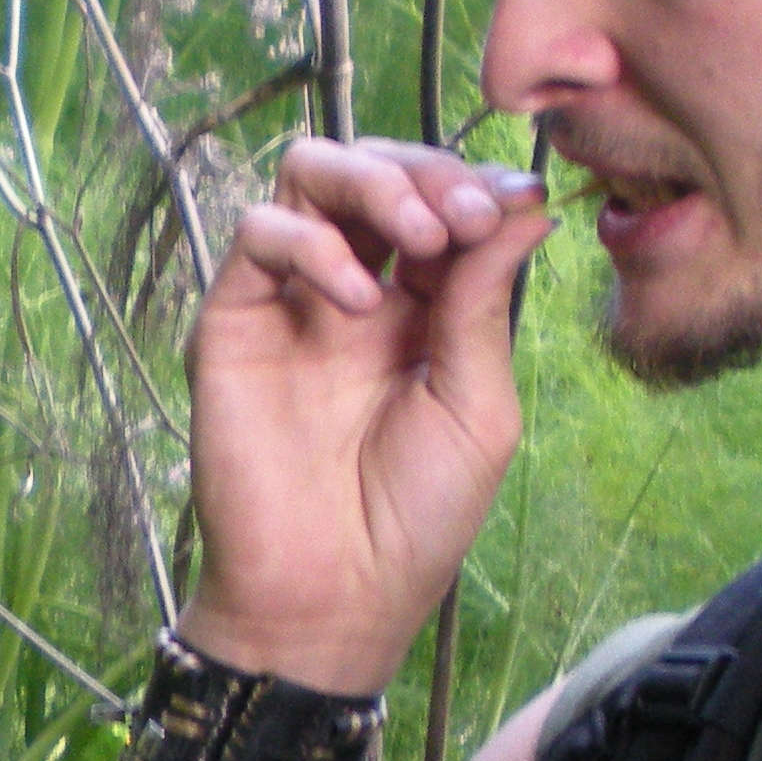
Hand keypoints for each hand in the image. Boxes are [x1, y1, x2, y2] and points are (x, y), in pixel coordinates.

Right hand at [178, 138, 549, 693]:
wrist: (333, 591)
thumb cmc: (414, 517)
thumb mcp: (479, 405)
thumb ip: (487, 300)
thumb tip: (527, 200)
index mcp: (423, 307)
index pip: (442, 201)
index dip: (474, 185)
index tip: (508, 206)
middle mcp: (355, 288)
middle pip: (376, 168)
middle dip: (427, 172)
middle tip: (461, 219)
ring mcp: (291, 299)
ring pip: (310, 173)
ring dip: (371, 182)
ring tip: (416, 235)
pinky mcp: (234, 320)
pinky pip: (258, 234)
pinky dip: (310, 242)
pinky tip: (355, 303)